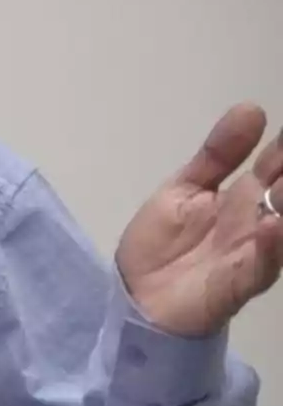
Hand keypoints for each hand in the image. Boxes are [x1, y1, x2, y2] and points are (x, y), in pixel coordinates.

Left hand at [116, 103, 282, 337]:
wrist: (138, 297)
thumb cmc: (163, 243)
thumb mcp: (184, 188)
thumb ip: (217, 155)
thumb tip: (252, 108)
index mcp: (245, 195)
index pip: (277, 162)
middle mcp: (258, 220)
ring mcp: (253, 250)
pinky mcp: (240, 281)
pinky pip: (263, 264)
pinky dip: (272, 246)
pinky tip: (275, 223)